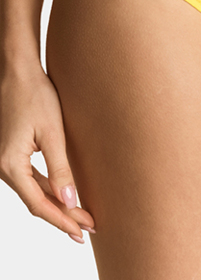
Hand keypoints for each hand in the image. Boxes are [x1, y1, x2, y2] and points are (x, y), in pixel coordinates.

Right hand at [0, 59, 94, 242]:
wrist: (19, 74)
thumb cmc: (35, 96)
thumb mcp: (52, 133)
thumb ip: (60, 169)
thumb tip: (70, 201)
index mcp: (11, 165)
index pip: (39, 204)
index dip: (62, 220)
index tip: (82, 232)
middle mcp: (4, 168)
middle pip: (36, 201)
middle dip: (63, 216)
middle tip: (87, 229)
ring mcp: (6, 162)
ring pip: (34, 192)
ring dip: (57, 205)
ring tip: (81, 217)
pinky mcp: (13, 154)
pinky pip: (31, 180)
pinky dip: (48, 190)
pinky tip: (64, 197)